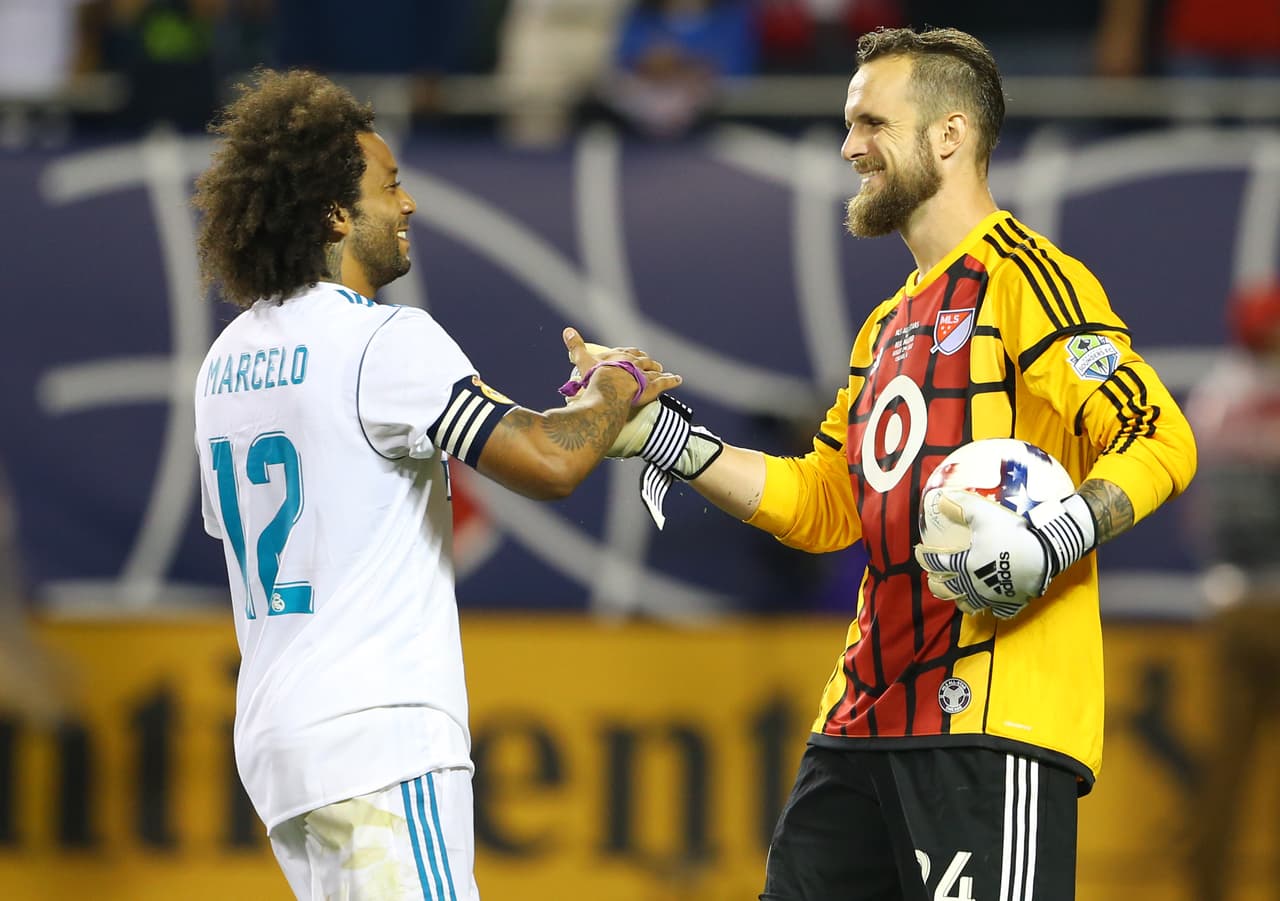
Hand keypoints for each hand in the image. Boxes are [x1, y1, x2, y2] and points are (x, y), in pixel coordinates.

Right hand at [561, 329, 679, 406]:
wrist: (611, 387)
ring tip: (662, 370)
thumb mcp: (583, 359)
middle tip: (648, 363)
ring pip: (654, 370)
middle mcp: (634, 362)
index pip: (626, 351)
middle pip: (642, 359)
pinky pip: (665, 382)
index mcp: (619, 355)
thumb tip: (567, 329)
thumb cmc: (596, 375)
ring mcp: (645, 373)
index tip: (631, 354)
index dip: (629, 353)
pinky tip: (678, 379)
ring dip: (658, 369)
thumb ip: (575, 345)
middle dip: (645, 361)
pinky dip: (672, 380)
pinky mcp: (653, 385)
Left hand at [914, 490, 1095, 618]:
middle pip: (947, 589)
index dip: (925, 557)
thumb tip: (940, 499)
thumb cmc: (1011, 533)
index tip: (921, 552)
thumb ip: (961, 506)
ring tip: (958, 594)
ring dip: (960, 599)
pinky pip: (999, 612)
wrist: (1045, 552)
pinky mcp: (1011, 602)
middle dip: (936, 583)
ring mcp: (992, 596)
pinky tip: (992, 605)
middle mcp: (974, 583)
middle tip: (934, 576)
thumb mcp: (984, 514)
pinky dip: (993, 610)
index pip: (937, 562)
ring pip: (969, 604)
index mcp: (964, 563)